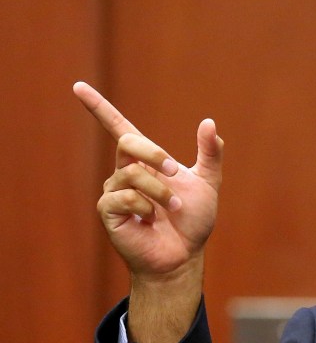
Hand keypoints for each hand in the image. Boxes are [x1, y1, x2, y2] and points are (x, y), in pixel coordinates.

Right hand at [74, 81, 223, 342]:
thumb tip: (209, 122)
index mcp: (146, 161)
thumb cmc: (193, 222)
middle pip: (128, 141)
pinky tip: (151, 219)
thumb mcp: (208, 184)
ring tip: (173, 207)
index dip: (99, 107)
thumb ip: (210, 153)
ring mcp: (116, 192)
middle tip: (176, 172)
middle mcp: (126, 172)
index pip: (119, 127)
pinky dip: (145, 205)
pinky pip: (124, 196)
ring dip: (160, 189)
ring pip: (132, 172)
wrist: (184, 255)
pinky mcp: (109, 212)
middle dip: (155, 154)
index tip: (79, 86)